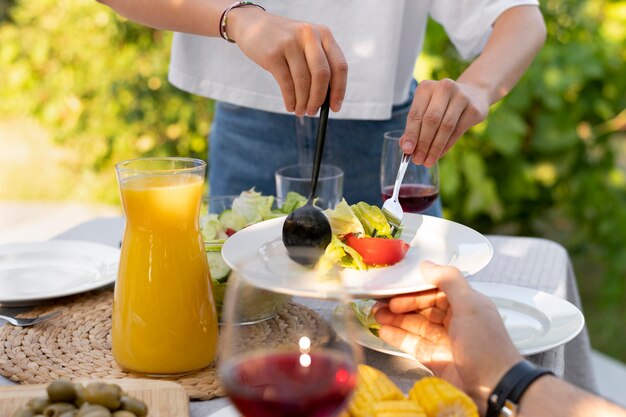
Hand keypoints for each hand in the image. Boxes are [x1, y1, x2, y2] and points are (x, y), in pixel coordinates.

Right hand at [227, 8, 347, 115]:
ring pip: (303, 82)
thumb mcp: (306, 44)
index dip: (339, 90)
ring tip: (300, 111)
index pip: (339, 66)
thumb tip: (327, 100)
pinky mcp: (273, 54)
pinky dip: (290, 100)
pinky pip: (286, 84)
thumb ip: (319, 65)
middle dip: (318, 99)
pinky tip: (290, 106)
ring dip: (302, 102)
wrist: (252, 24)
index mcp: (324, 34)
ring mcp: (290, 43)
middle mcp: (309, 35)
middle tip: (313, 112)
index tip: (335, 108)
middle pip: (322, 75)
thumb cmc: (285, 41)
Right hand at [373, 261, 521, 412]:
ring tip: (376, 316)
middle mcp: (455, 321)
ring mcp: (444, 341)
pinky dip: (398, 337)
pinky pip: (413, 344)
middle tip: (379, 303)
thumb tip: (427, 264)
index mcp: (466, 304)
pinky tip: (383, 332)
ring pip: (415, 325)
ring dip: (395, 320)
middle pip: (422, 308)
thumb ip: (449, 280)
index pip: (434, 291)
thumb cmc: (487, 345)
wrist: (494, 388)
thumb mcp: (470, 305)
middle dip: (400, 305)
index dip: (413, 291)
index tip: (395, 291)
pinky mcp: (436, 359)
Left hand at [399, 80, 489, 166]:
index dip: (411, 134)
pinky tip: (439, 155)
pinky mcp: (474, 108)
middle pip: (431, 120)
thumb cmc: (442, 105)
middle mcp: (443, 88)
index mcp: (426, 88)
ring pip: (445, 127)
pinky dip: (446, 145)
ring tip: (428, 161)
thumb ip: (414, 128)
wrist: (473, 94)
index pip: (415, 114)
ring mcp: (461, 96)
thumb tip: (405, 147)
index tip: (407, 150)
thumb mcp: (425, 111)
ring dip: (435, 147)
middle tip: (418, 160)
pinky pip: (457, 131)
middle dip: (423, 143)